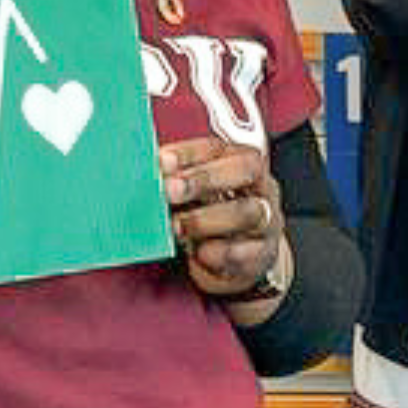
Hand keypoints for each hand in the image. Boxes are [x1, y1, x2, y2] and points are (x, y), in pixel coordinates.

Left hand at [160, 135, 282, 299]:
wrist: (243, 259)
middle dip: (203, 178)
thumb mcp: (196, 193)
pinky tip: (200, 253)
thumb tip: (139, 171)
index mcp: (240, 163)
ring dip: (206, 219)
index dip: (188, 153)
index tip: (161, 162)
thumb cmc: (213, 216)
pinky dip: (220, 253)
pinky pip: (247, 252)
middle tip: (168, 191)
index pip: (219, 147)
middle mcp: (260, 187)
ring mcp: (268, 220)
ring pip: (249, 212)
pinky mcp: (265, 254)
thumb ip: (174, 179)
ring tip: (176, 227)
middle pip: (245, 170)